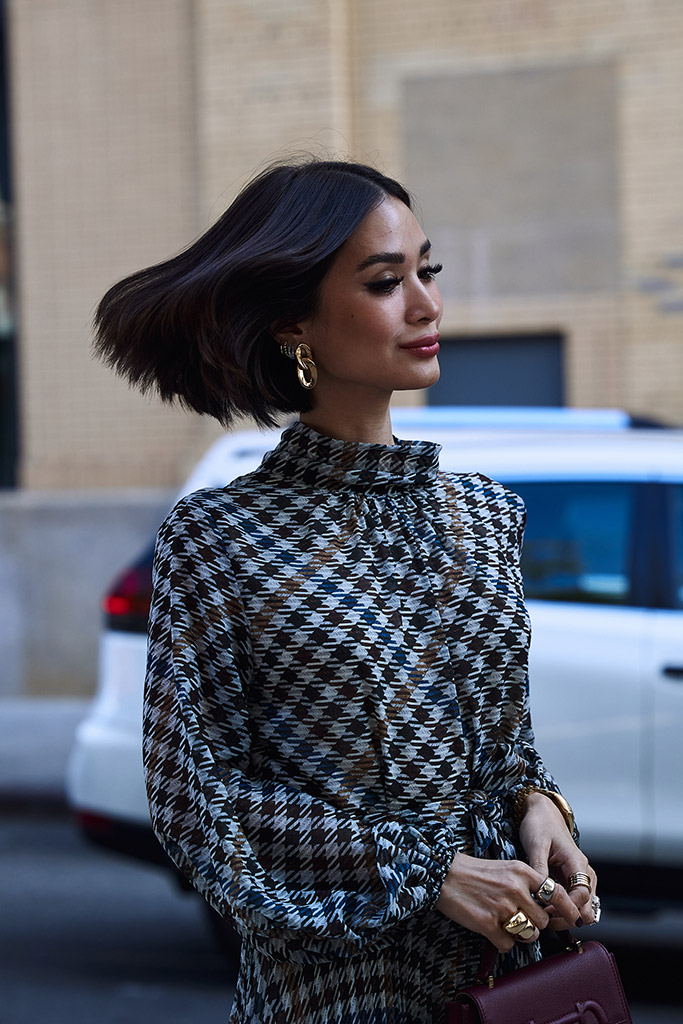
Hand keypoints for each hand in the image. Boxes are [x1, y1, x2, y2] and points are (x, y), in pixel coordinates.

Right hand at [435, 852, 582, 952]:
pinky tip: (491, 930)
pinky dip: (501, 942)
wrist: (443, 875)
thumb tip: (546, 905)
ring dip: (520, 935)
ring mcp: (503, 907)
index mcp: (522, 871)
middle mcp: (516, 888)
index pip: (556, 892)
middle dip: (534, 924)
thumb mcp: (506, 867)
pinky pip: (507, 945)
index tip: (574, 918)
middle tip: (520, 919)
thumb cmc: (475, 872)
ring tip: (506, 924)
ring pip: (529, 934)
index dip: (568, 908)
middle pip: (543, 919)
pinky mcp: (488, 923)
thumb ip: (527, 883)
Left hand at [518, 791, 597, 928]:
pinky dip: (564, 909)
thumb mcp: (536, 844)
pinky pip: (576, 902)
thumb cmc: (540, 825)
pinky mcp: (574, 880)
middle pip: (587, 908)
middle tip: (544, 917)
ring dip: (566, 916)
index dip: (566, 908)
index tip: (547, 911)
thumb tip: (540, 892)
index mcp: (577, 862)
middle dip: (567, 917)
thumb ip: (539, 868)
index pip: (582, 896)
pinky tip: (546, 907)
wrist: (543, 813)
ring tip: (543, 912)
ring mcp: (582, 877)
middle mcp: (585, 872)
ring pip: (584, 909)